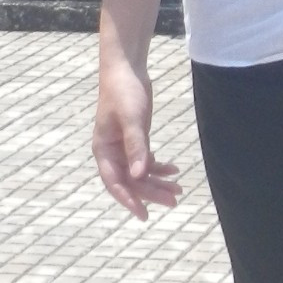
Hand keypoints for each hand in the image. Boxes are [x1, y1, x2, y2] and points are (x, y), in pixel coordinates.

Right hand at [93, 50, 180, 219]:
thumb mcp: (131, 119)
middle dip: (151, 192)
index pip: (115, 183)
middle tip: (174, 200)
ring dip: (158, 181)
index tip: (143, 214)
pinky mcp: (135, 138)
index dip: (129, 200)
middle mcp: (111, 152)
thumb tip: (138, 176)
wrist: (126, 68)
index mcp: (103, 150)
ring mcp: (123, 146)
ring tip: (179, 189)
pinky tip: (174, 170)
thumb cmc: (124, 92)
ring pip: (139, 172)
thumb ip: (136, 147)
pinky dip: (159, 166)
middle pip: (131, 180)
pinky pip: (146, 160)